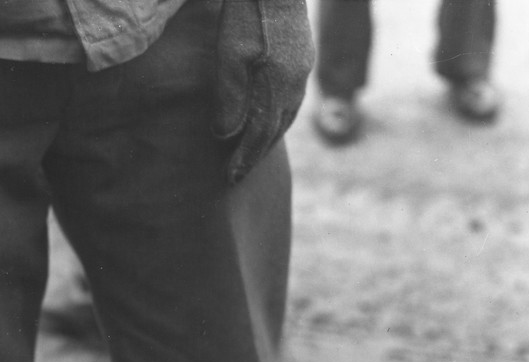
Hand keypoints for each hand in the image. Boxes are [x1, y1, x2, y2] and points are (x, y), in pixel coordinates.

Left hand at [213, 0, 314, 184]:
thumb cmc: (245, 16)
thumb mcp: (228, 57)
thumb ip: (229, 98)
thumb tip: (225, 137)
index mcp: (276, 89)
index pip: (259, 137)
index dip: (244, 160)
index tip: (230, 178)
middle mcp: (294, 85)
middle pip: (274, 131)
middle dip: (255, 155)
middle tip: (238, 173)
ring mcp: (301, 71)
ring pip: (286, 117)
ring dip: (268, 138)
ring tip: (253, 153)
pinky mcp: (303, 57)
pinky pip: (293, 99)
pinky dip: (279, 117)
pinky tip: (271, 119)